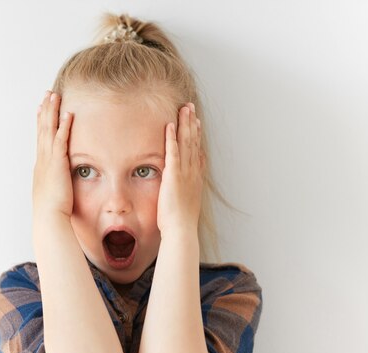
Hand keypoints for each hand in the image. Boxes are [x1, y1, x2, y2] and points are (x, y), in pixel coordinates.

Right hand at [32, 91, 73, 219]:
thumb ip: (55, 184)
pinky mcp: (57, 163)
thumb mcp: (52, 193)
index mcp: (40, 166)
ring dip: (52, 111)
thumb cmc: (51, 211)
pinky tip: (67, 114)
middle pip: (42, 129)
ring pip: (49, 130)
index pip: (41, 139)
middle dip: (44, 111)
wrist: (49, 218)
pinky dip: (64, 126)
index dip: (41, 123)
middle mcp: (42, 160)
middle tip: (47, 94)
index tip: (41, 109)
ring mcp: (48, 160)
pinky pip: (61, 140)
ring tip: (54, 95)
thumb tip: (58, 184)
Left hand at [157, 102, 204, 234]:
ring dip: (184, 124)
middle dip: (192, 123)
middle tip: (190, 107)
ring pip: (186, 143)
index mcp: (196, 177)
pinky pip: (173, 152)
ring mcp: (184, 172)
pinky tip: (170, 125)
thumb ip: (188, 188)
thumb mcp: (188, 201)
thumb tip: (188, 182)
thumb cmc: (181, 220)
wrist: (182, 229)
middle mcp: (193, 172)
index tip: (196, 122)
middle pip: (193, 142)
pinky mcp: (173, 175)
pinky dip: (172, 138)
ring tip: (183, 109)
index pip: (197, 150)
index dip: (197, 134)